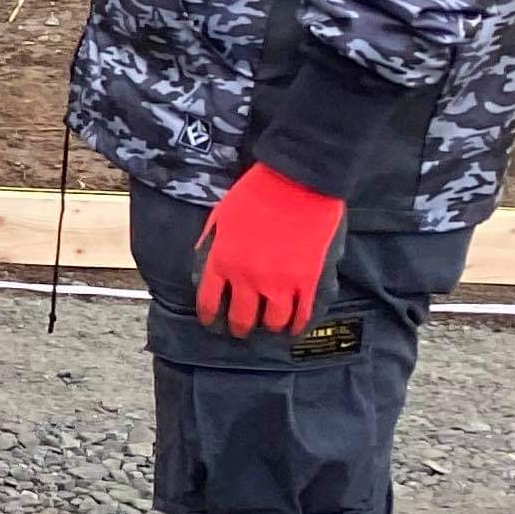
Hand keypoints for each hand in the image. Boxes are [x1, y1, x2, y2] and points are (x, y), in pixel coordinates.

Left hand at [194, 162, 344, 337]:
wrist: (296, 182)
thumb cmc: (256, 193)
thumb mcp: (219, 217)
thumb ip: (211, 244)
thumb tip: (206, 264)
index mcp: (222, 261)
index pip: (209, 301)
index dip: (209, 316)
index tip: (211, 322)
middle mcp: (248, 278)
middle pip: (241, 318)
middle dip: (239, 328)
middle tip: (241, 330)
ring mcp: (280, 282)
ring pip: (273, 322)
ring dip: (269, 327)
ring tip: (269, 327)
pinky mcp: (308, 281)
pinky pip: (302, 314)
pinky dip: (297, 325)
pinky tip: (294, 327)